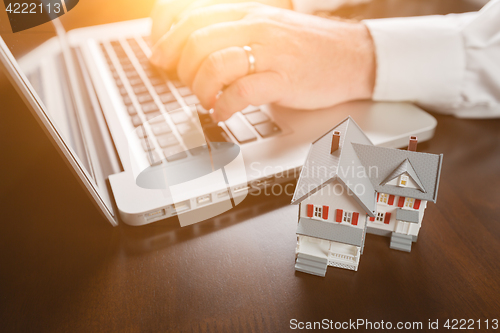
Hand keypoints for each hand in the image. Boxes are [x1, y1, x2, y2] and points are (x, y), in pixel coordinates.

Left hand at [150, 3, 375, 120]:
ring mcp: (270, 53)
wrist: (352, 56)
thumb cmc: (308, 47)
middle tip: (189, 86)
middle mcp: (256, 27)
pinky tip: (223, 112)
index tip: (160, 59)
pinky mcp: (284, 79)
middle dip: (183, 69)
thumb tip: (194, 51)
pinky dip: (224, 106)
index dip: (168, 40)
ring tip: (206, 100)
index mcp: (248, 14)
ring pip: (215, 64)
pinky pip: (242, 91)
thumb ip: (233, 35)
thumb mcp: (267, 28)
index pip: (192, 17)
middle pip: (197, 42)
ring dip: (201, 88)